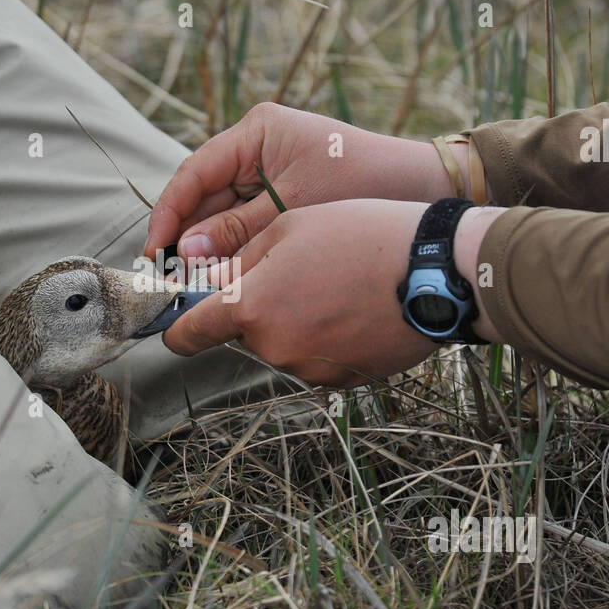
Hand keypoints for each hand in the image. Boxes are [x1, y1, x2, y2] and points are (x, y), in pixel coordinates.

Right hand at [144, 103, 463, 263]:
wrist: (423, 188)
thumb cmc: (364, 184)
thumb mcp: (292, 209)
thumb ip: (237, 232)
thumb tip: (187, 255)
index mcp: (256, 132)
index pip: (194, 173)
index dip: (170, 215)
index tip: (156, 253)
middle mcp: (256, 146)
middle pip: (203, 195)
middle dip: (187, 237)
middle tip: (171, 280)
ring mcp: (268, 169)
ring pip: (221, 213)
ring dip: (209, 248)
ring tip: (194, 284)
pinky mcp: (282, 192)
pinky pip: (245, 221)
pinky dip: (234, 248)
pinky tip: (225, 276)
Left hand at [162, 199, 505, 385]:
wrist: (437, 273)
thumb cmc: (361, 236)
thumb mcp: (290, 227)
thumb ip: (239, 260)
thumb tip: (204, 279)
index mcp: (252, 307)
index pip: (190, 334)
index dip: (176, 329)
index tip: (171, 325)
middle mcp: (275, 347)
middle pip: (245, 332)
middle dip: (257, 308)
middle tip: (297, 273)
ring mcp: (310, 369)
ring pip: (282, 344)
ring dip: (294, 321)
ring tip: (336, 285)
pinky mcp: (344, 381)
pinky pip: (317, 357)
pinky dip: (325, 337)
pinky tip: (354, 308)